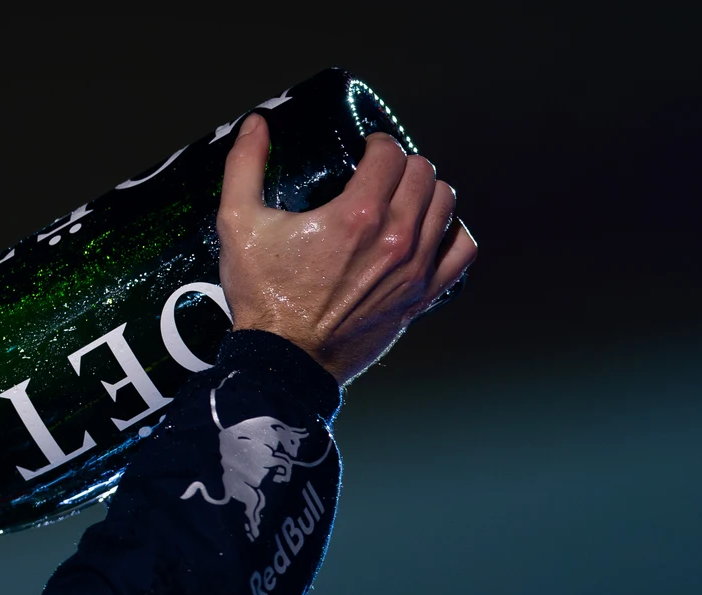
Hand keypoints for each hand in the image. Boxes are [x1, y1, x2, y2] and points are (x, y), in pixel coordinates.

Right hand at [218, 113, 476, 383]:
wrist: (284, 362)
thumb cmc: (263, 299)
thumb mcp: (239, 225)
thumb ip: (245, 167)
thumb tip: (255, 124)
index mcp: (356, 215)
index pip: (390, 153)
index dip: (376, 144)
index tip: (364, 152)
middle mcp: (395, 238)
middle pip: (423, 172)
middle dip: (401, 165)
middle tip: (378, 175)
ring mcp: (415, 269)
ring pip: (446, 203)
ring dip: (426, 192)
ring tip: (401, 199)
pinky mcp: (422, 295)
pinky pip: (462, 248)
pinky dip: (451, 232)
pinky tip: (428, 231)